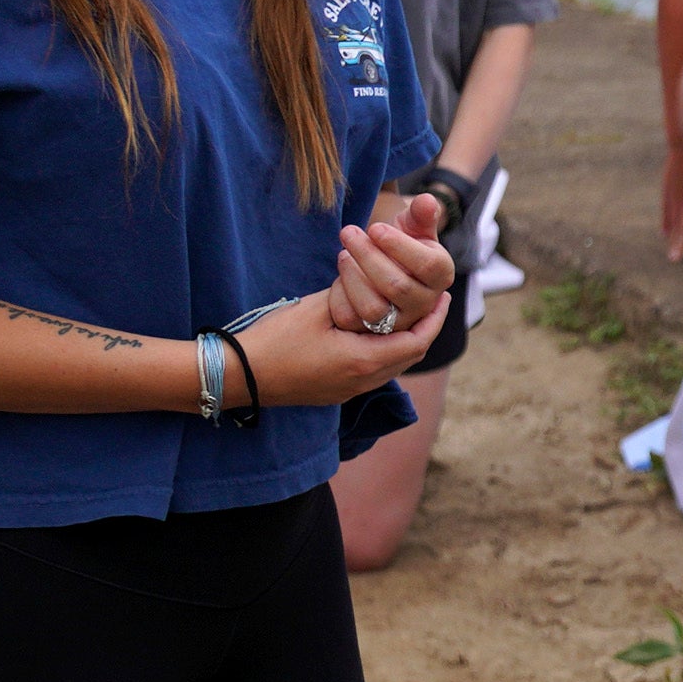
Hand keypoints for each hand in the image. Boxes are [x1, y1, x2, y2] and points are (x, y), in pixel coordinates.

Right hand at [238, 277, 445, 409]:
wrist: (238, 377)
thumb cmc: (274, 341)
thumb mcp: (315, 308)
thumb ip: (350, 297)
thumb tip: (371, 288)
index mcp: (363, 361)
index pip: (417, 342)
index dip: (434, 320)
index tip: (444, 298)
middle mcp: (363, 382)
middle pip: (409, 356)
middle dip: (425, 329)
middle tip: (433, 303)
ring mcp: (349, 391)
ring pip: (392, 365)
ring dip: (405, 340)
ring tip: (408, 313)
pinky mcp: (336, 392)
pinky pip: (373, 371)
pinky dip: (384, 350)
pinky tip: (376, 330)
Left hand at [323, 211, 457, 343]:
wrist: (388, 268)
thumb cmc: (401, 243)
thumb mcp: (414, 226)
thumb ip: (421, 214)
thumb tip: (426, 201)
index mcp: (441, 275)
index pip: (428, 265)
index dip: (399, 246)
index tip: (375, 227)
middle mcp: (424, 304)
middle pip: (397, 285)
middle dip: (368, 255)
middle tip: (348, 232)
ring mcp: (398, 323)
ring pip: (373, 307)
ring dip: (352, 275)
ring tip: (343, 252)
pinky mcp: (370, 333)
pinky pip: (350, 317)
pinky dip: (339, 293)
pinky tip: (340, 273)